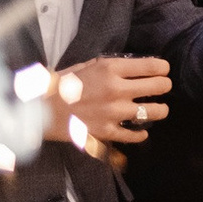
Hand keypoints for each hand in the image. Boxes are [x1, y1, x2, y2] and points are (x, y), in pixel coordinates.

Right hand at [46, 56, 171, 147]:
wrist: (39, 110)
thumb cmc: (61, 85)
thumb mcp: (86, 66)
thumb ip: (110, 67)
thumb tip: (133, 68)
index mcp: (111, 69)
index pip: (153, 66)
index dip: (163, 68)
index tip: (163, 71)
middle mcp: (117, 89)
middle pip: (160, 87)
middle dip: (164, 86)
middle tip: (160, 88)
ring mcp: (114, 112)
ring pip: (155, 111)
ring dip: (159, 110)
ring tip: (156, 109)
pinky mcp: (107, 132)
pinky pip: (135, 135)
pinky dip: (141, 133)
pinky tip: (140, 130)